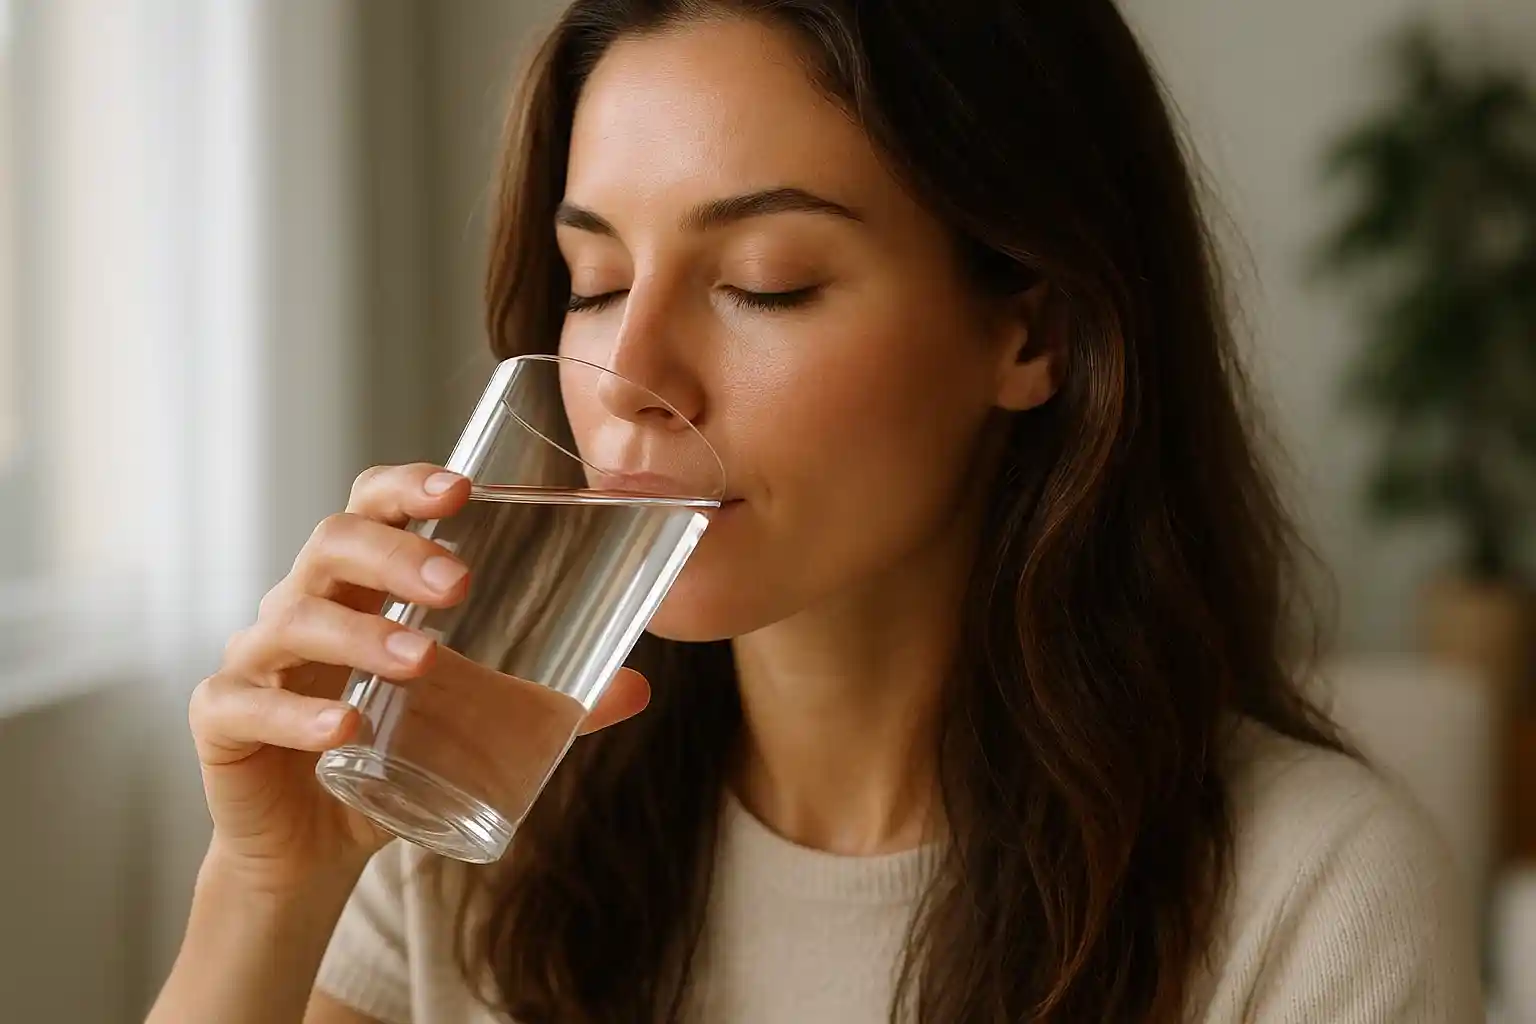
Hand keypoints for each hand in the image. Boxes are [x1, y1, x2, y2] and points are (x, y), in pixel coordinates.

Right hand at [187, 463, 650, 892]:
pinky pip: (245, 702)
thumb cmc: (392, 756)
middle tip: (460, 584)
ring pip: (292, 618)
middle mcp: (302, 606)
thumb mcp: (474, 726)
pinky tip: (343, 727)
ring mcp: (255, 659)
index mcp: (359, 586)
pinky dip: (296, 712)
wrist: (313, 848)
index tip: (462, 489)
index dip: (407, 485)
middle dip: (396, 552)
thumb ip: (548, 705)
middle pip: (331, 544)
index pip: (369, 506)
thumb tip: (638, 685)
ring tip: (424, 662)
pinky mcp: (223, 720)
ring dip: (362, 634)